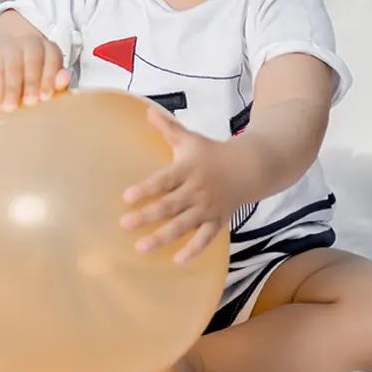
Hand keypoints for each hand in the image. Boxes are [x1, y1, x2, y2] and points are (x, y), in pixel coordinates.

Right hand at [0, 34, 70, 110]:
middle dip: (31, 82)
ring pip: (13, 65)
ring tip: (11, 107)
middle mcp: (31, 44)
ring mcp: (11, 48)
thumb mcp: (48, 82)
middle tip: (30, 102)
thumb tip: (65, 79)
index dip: (49, 78)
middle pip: (33, 60)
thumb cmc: (35, 80)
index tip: (46, 98)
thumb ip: (57, 83)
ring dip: (12, 87)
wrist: (6, 64)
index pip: (52, 58)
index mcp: (49, 49)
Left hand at [120, 105, 240, 264]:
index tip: (127, 197)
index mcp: (187, 169)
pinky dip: (194, 250)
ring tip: (141, 248)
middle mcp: (196, 190)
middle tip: (124, 225)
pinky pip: (205, 239)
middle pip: (170, 205)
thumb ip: (168, 127)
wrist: (247, 168)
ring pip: (183, 225)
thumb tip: (146, 110)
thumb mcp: (190, 138)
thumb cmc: (210, 153)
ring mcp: (207, 208)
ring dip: (162, 237)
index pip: (164, 180)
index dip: (146, 188)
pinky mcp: (217, 221)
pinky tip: (177, 261)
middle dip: (147, 216)